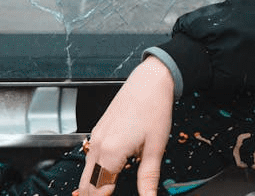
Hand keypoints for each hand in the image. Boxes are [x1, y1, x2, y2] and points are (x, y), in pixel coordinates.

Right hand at [78, 56, 174, 195]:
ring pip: (86, 172)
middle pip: (86, 184)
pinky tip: (109, 172)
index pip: (98, 190)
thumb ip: (149, 177)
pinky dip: (95, 170)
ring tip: (110, 189)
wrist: (150, 81)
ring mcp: (95, 138)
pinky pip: (90, 158)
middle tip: (111, 194)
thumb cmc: (154, 108)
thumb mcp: (156, 146)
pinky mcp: (98, 131)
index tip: (114, 195)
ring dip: (94, 184)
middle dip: (96, 194)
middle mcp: (98, 146)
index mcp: (111, 153)